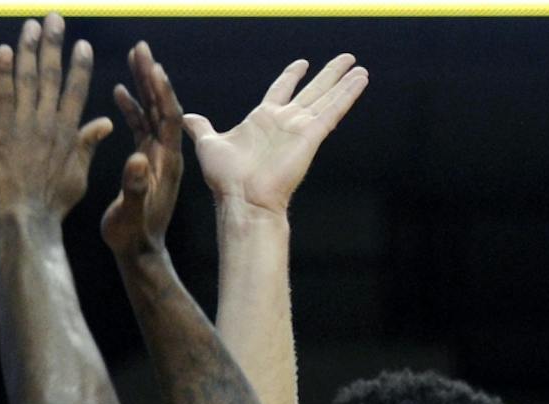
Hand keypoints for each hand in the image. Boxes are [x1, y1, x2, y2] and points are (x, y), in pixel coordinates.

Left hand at [0, 14, 111, 229]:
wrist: (28, 219)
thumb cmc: (53, 203)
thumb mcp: (78, 174)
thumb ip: (88, 144)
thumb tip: (105, 122)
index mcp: (69, 130)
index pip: (76, 88)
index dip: (79, 64)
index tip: (82, 44)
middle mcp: (49, 121)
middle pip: (52, 74)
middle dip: (53, 43)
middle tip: (54, 18)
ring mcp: (25, 124)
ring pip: (28, 78)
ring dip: (29, 48)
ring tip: (31, 25)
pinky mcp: (2, 132)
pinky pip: (3, 95)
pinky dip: (3, 72)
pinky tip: (4, 50)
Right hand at [101, 42, 183, 257]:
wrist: (138, 252)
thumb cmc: (133, 236)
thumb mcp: (131, 214)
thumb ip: (134, 188)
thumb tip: (136, 160)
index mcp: (167, 162)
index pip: (169, 117)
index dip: (162, 91)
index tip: (152, 66)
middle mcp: (166, 153)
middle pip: (162, 106)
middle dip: (151, 77)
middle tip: (141, 48)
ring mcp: (156, 156)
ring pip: (152, 112)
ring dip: (143, 86)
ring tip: (132, 58)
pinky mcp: (145, 160)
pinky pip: (141, 126)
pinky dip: (132, 107)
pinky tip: (119, 92)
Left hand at [185, 52, 366, 215]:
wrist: (243, 199)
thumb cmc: (225, 178)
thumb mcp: (209, 145)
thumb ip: (202, 128)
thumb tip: (187, 118)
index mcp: (262, 119)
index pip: (281, 90)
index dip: (291, 76)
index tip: (302, 63)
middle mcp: (284, 122)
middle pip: (311, 90)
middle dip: (328, 75)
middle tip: (345, 59)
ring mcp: (299, 128)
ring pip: (327, 97)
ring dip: (344, 82)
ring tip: (359, 67)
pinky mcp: (312, 135)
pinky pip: (334, 110)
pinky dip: (348, 94)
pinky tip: (361, 79)